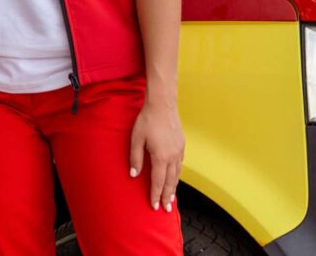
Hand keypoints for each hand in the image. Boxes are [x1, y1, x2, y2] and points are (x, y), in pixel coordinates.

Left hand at [129, 97, 184, 212]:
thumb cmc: (147, 120)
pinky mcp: (181, 145)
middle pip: (170, 182)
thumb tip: (134, 175)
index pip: (158, 181)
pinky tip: (174, 177)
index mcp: (161, 157)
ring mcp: (179, 151)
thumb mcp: (136, 139)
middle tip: (167, 209)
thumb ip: (135, 158)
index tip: (154, 206)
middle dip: (168, 196)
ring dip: (174, 187)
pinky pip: (180, 165)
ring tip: (171, 198)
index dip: (155, 195)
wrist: (162, 105)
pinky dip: (177, 175)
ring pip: (177, 174)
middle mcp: (172, 156)